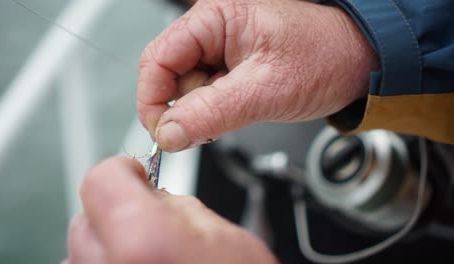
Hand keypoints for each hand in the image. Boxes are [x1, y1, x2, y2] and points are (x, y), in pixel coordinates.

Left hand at [63, 157, 276, 263]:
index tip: (136, 176)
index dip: (123, 172)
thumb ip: (177, 206)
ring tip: (149, 256)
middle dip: (116, 211)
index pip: (100, 180)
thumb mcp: (224, 236)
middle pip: (84, 217)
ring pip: (81, 252)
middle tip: (150, 219)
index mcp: (141, 241)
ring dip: (108, 244)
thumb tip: (151, 195)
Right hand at [138, 0, 377, 151]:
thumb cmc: (326, 57)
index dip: (152, 100)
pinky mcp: (231, 69)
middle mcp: (213, 31)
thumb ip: (212, 113)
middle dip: (184, 110)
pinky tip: (238, 111)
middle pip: (169, 77)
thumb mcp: (266, 89)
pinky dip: (215, 113)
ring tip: (238, 112)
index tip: (162, 132)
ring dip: (202, 113)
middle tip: (211, 126)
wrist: (358, 62)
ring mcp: (221, 51)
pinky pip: (207, 96)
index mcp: (215, 18)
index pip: (157, 59)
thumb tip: (169, 133)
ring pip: (187, 91)